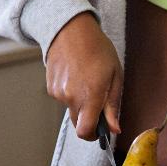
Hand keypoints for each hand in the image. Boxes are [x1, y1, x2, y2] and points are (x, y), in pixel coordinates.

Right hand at [45, 12, 121, 141]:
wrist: (71, 29)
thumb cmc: (97, 49)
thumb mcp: (115, 75)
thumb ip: (113, 105)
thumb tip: (114, 129)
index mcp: (90, 96)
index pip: (85, 131)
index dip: (93, 136)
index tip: (100, 130)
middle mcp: (71, 97)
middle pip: (78, 122)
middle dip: (89, 117)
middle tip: (98, 99)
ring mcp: (58, 93)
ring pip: (71, 108)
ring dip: (80, 101)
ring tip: (86, 78)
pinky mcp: (50, 87)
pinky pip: (63, 98)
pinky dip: (70, 92)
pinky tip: (75, 74)